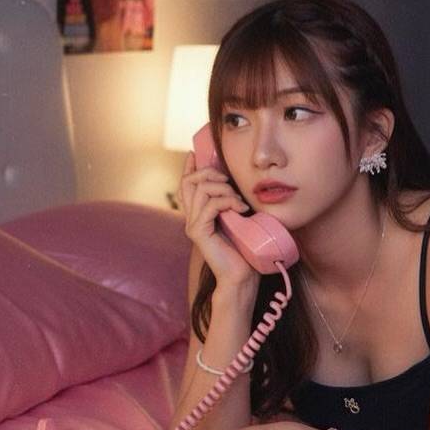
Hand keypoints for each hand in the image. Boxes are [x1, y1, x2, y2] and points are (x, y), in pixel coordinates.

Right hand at [178, 150, 256, 289]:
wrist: (242, 276)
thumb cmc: (244, 248)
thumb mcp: (237, 216)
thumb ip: (229, 200)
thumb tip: (234, 180)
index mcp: (198, 213)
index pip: (185, 185)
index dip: (189, 167)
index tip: (194, 153)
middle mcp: (191, 218)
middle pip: (189, 181)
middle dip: (210, 173)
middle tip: (229, 182)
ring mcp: (193, 225)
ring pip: (201, 190)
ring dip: (224, 190)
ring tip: (239, 202)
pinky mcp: (199, 232)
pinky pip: (210, 205)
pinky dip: (228, 202)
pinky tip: (241, 210)